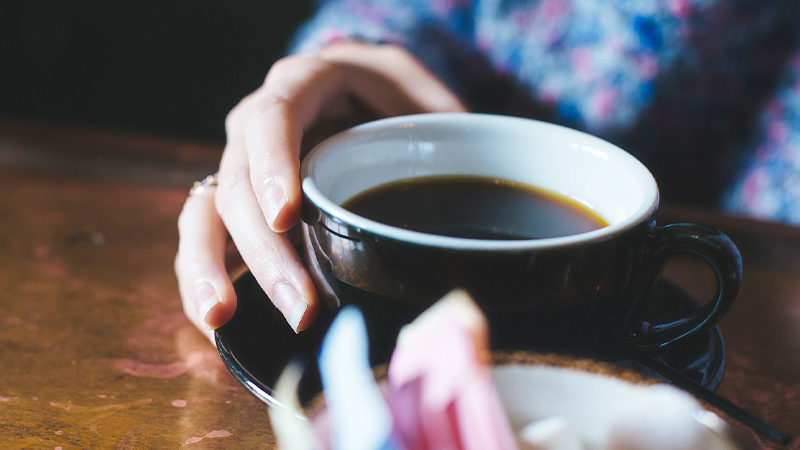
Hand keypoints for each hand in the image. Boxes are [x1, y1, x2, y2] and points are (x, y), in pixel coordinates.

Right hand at [175, 42, 466, 340]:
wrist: (365, 103)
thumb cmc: (396, 102)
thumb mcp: (424, 95)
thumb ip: (443, 121)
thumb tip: (473, 173)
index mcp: (301, 85)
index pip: (274, 117)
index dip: (273, 163)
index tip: (287, 215)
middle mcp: (256, 124)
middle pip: (238, 182)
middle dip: (264, 250)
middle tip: (299, 306)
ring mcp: (241, 166)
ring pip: (204, 213)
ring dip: (210, 268)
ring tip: (222, 317)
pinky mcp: (236, 205)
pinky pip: (203, 239)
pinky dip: (202, 278)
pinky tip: (215, 322)